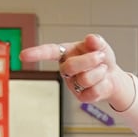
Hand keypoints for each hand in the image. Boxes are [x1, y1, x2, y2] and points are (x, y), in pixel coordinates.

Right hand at [18, 33, 133, 109]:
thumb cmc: (102, 60)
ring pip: (84, 79)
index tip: (23, 55)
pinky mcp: (82, 97)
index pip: (49, 52)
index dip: (37, 54)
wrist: (113, 77)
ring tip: (102, 69)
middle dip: (89, 60)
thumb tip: (91, 38)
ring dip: (99, 72)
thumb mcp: (101, 46)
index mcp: (66, 53)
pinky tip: (103, 81)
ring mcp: (72, 85)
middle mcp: (66, 70)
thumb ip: (96, 41)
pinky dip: (103, 84)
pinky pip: (93, 92)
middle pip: (70, 67)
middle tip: (100, 57)